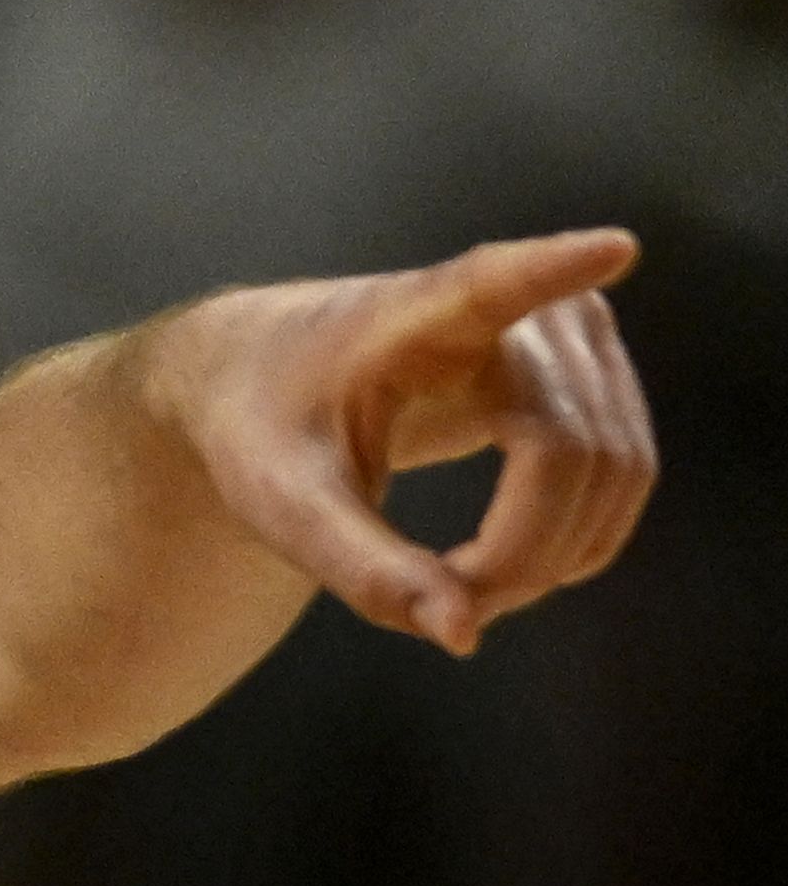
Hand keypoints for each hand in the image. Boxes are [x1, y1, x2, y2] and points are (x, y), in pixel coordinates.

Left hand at [145, 228, 656, 655]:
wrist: (263, 380)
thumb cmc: (266, 429)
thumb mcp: (288, 508)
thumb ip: (366, 570)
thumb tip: (462, 635)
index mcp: (420, 312)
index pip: (498, 284)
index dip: (557, 270)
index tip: (611, 250)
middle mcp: (517, 308)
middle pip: (574, 452)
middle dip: (525, 555)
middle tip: (445, 609)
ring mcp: (569, 333)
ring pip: (615, 469)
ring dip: (554, 557)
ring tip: (457, 590)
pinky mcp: (592, 367)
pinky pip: (621, 471)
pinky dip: (572, 540)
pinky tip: (499, 563)